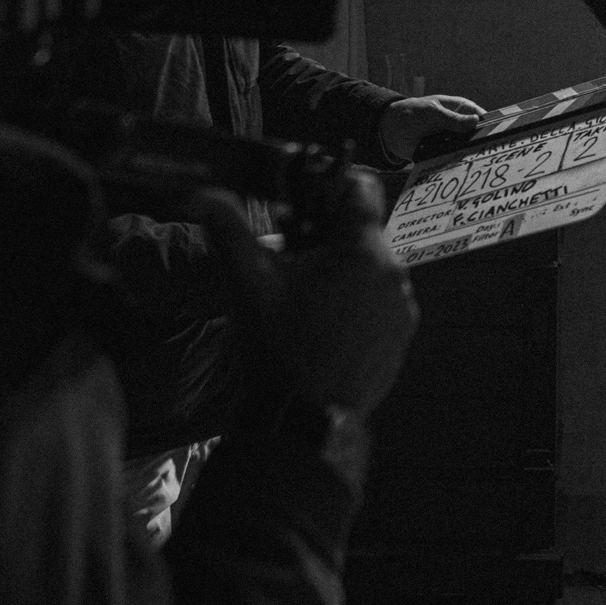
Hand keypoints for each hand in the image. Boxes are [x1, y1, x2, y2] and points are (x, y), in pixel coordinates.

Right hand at [183, 174, 418, 416]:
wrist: (301, 419)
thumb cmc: (277, 345)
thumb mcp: (247, 282)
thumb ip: (228, 229)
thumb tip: (203, 194)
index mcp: (363, 253)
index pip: (362, 190)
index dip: (332, 185)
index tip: (305, 198)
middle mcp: (395, 275)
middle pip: (365, 233)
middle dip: (330, 236)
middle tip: (292, 253)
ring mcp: (402, 310)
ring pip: (372, 270)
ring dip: (343, 271)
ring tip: (304, 294)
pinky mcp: (401, 338)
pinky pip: (380, 304)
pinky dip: (356, 303)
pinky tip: (323, 323)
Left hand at [379, 94, 485, 162]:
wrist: (388, 130)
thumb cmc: (412, 113)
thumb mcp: (432, 113)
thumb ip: (453, 119)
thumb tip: (476, 122)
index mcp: (460, 110)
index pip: (481, 117)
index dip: (490, 126)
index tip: (498, 136)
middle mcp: (459, 127)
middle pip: (476, 137)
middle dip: (481, 144)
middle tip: (489, 153)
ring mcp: (452, 141)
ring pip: (466, 150)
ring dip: (468, 156)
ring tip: (476, 163)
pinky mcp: (443, 155)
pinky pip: (453, 161)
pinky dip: (455, 165)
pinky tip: (460, 170)